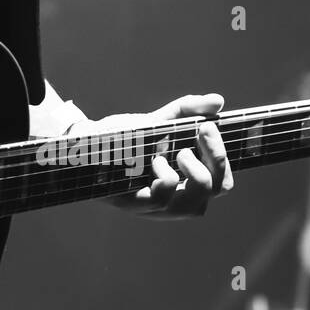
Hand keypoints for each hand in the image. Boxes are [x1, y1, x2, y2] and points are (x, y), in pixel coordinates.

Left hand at [68, 93, 233, 219]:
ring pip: (193, 205)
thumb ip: (188, 110)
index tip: (209, 128)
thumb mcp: (160, 120)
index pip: (222, 185)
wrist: (86, 142)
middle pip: (214, 192)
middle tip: (200, 133)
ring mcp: (154, 207)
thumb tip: (218, 101)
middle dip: (215, 158)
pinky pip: (161, 199)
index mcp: (185, 183)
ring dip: (194, 171)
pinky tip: (154, 160)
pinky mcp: (133, 205)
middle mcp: (174, 200)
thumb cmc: (125, 137)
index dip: (224, 160)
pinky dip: (165, 177)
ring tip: (179, 151)